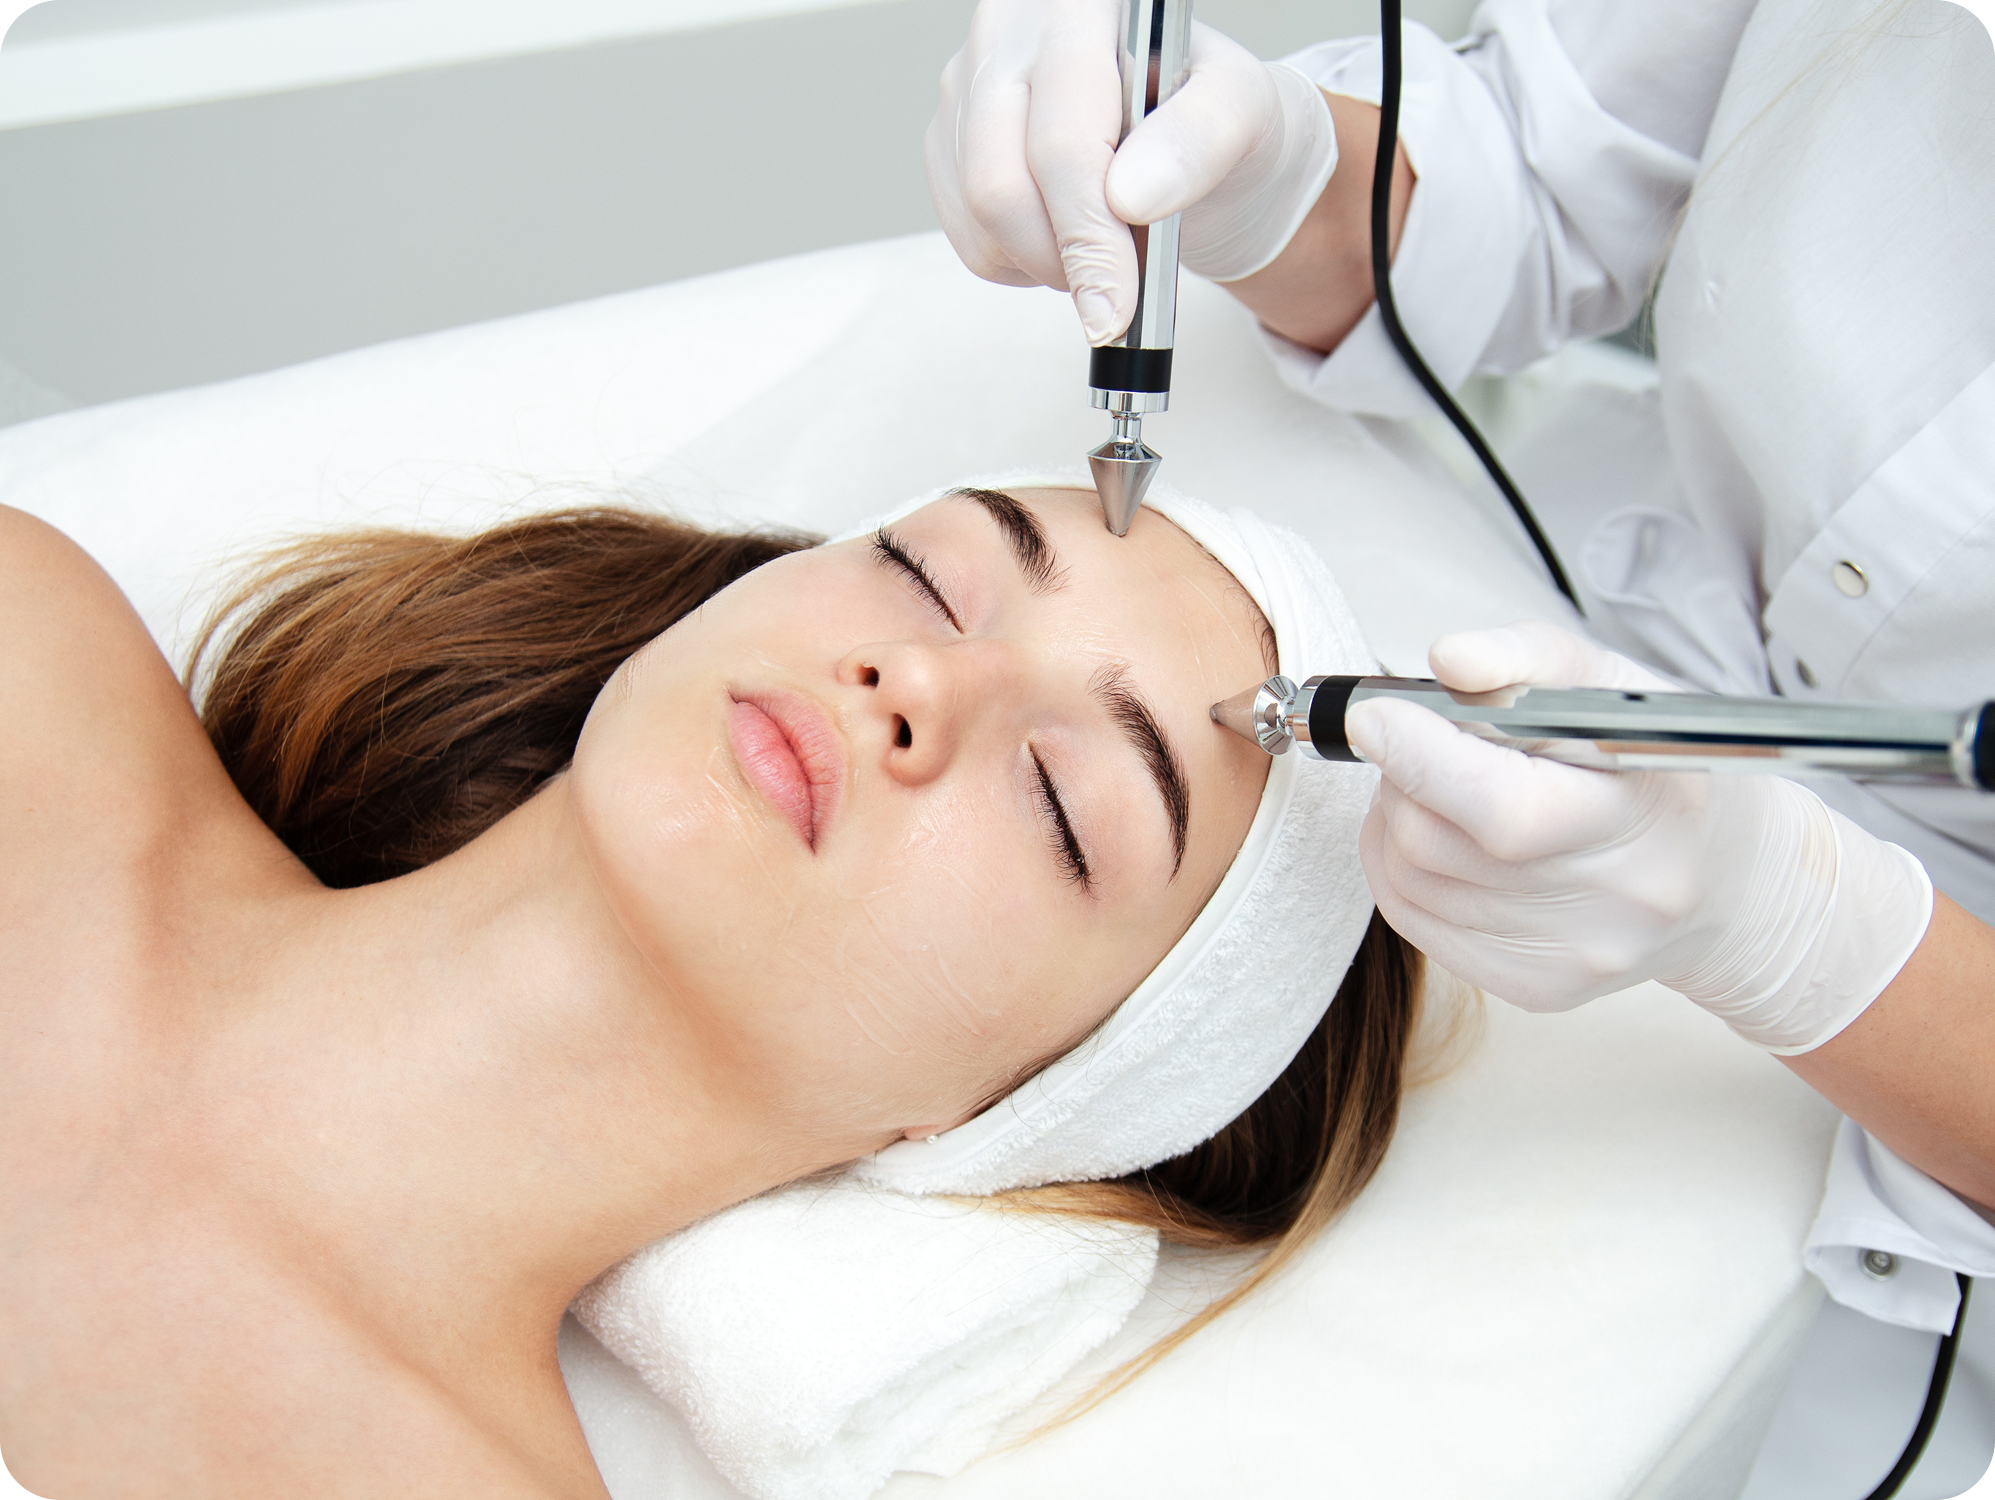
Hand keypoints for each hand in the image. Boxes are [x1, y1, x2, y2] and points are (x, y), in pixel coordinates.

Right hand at [925, 0, 1336, 344]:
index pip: (1063, 141)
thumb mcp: (1242, 112)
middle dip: (1064, 259)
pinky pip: (966, 234)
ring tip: (1106, 247)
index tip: (1115, 305)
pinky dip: (1020, 262)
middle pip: (999, 184)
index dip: (1087, 235)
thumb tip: (1132, 195)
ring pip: (977, 216)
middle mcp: (1011, 32)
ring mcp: (968, 84)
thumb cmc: (1214, 115)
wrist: (1189, 136)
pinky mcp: (947, 139)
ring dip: (1046, 264)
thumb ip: (1200, 140)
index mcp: (1080, 6)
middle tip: (1117, 295)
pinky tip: (1066, 237)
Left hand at [1350, 622, 1931, 1051]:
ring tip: (1444, 787)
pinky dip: (1402, 867)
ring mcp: (1574, 957)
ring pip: (1411, 878)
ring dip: (1398, 818)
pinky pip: (1414, 920)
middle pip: (1438, 842)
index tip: (1375, 715)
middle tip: (1427, 742)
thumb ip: (1528, 658)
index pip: (1506, 808)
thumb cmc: (1665, 771)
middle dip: (1405, 776)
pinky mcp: (1536, 988)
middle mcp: (1615, 902)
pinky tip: (1443, 837)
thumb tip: (1448, 661)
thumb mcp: (1618, 686)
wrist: (1732, 884)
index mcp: (1648, 813)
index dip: (1422, 757)